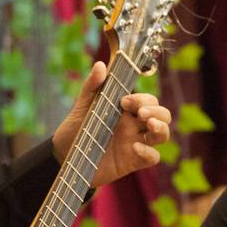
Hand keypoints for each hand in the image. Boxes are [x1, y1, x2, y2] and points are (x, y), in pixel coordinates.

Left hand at [52, 61, 171, 187]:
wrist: (64, 154)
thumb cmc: (75, 128)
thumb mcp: (82, 105)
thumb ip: (92, 85)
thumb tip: (100, 64)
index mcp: (126, 110)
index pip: (148, 100)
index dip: (142, 99)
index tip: (124, 101)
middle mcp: (134, 125)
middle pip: (162, 115)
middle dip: (156, 111)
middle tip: (140, 113)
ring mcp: (135, 143)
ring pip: (162, 134)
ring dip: (161, 128)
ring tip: (149, 124)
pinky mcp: (132, 161)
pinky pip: (152, 157)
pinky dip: (148, 152)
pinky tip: (134, 148)